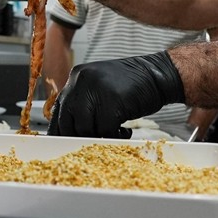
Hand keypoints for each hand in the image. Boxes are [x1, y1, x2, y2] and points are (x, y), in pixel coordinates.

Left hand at [48, 52, 184, 137]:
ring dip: (98, 137)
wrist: (159, 74)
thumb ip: (83, 101)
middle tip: (89, 143)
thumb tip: (68, 128)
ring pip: (85, 127)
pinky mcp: (112, 101)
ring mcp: (97, 90)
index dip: (59, 128)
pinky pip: (105, 130)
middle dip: (77, 136)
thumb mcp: (100, 86)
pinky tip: (125, 131)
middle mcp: (82, 80)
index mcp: (76, 76)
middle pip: (67, 120)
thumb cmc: (131, 85)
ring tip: (114, 132)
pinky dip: (115, 136)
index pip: (58, 108)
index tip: (62, 140)